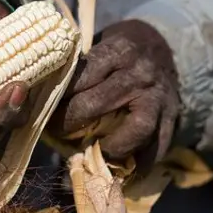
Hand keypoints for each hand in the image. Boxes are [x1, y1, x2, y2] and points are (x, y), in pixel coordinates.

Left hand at [47, 20, 180, 163]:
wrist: (164, 45)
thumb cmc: (120, 49)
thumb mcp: (101, 43)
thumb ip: (79, 66)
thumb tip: (39, 90)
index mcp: (118, 51)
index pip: (81, 76)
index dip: (57, 95)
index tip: (39, 107)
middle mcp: (139, 74)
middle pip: (97, 104)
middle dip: (69, 122)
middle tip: (54, 131)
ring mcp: (159, 98)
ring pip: (136, 129)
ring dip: (109, 147)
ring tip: (90, 153)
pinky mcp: (172, 119)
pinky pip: (158, 147)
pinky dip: (139, 164)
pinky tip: (120, 168)